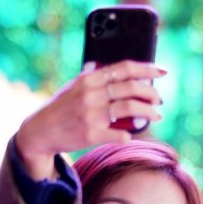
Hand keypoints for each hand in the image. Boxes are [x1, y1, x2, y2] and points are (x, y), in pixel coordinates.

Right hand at [13, 61, 164, 175]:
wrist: (40, 131)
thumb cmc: (61, 108)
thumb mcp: (74, 87)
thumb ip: (93, 77)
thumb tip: (113, 68)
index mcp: (89, 78)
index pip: (124, 68)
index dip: (147, 69)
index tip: (162, 72)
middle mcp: (91, 94)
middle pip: (131, 87)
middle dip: (152, 93)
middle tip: (159, 100)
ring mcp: (91, 114)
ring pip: (131, 108)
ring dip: (149, 112)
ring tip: (157, 115)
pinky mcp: (91, 134)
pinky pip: (120, 134)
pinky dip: (129, 135)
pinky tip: (131, 135)